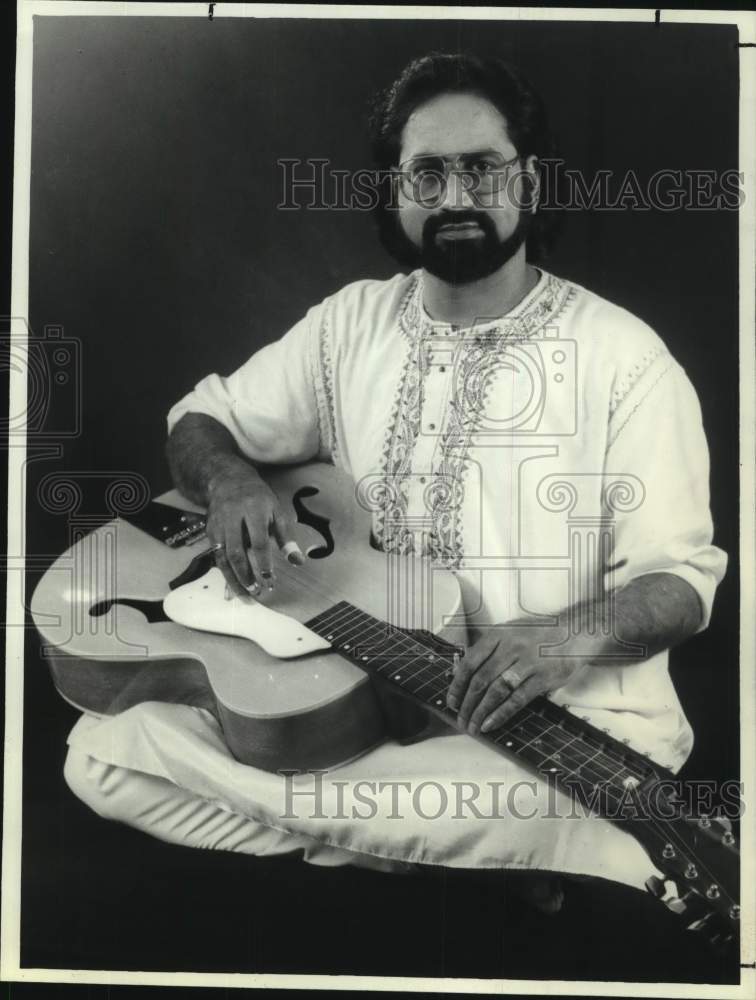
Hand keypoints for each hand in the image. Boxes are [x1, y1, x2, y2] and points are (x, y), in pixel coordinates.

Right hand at [205, 464, 303, 597]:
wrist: (228, 481)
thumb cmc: (259, 499)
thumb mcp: (277, 512)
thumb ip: (286, 538)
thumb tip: (298, 562)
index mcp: (253, 510)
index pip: (258, 541)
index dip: (263, 562)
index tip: (270, 580)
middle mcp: (232, 517)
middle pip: (236, 552)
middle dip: (245, 575)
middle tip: (256, 592)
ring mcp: (218, 525)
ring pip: (222, 557)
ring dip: (233, 579)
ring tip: (245, 596)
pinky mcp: (210, 532)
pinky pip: (216, 556)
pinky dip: (225, 573)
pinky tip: (234, 586)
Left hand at [446, 622, 584, 735]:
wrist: (575, 632)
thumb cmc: (539, 634)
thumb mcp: (511, 631)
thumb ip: (490, 649)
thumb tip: (463, 671)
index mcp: (498, 635)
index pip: (469, 662)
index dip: (457, 685)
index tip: (452, 701)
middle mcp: (510, 647)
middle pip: (480, 680)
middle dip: (466, 704)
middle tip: (460, 719)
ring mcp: (527, 663)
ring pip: (496, 691)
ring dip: (480, 712)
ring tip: (472, 726)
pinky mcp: (543, 678)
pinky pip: (516, 700)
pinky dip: (501, 714)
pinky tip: (490, 724)